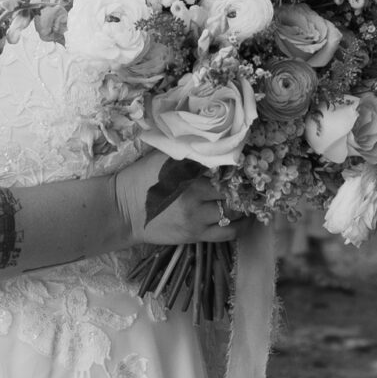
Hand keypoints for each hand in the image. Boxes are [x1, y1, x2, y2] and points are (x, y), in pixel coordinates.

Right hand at [115, 151, 240, 247]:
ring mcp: (196, 218)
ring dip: (245, 205)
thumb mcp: (162, 158)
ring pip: (234, 212)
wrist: (123, 210)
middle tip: (253, 181)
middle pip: (233, 190)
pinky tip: (243, 218)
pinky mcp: (195, 235)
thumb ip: (188, 152)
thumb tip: (213, 142)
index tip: (249, 162)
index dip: (240, 165)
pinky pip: (227, 233)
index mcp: (187, 173)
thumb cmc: (142, 178)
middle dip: (245, 185)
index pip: (224, 167)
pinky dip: (239, 225)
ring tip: (251, 199)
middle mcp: (195, 195)